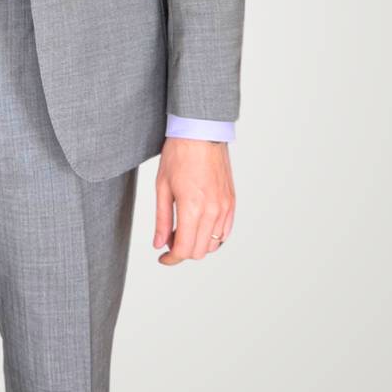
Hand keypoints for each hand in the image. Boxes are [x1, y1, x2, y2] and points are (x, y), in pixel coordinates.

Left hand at [154, 138, 235, 265]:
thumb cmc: (179, 154)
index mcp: (192, 208)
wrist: (201, 132)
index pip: (184, 249)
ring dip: (197, 244)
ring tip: (182, 230)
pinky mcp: (231, 202)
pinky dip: (212, 236)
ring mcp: (225, 207)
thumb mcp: (162, 187)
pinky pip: (225, 231)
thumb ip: (162, 220)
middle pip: (199, 251)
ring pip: (214, 244)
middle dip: (182, 252)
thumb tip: (160, 244)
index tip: (163, 258)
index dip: (171, 259)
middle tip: (169, 240)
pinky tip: (199, 226)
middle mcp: (212, 211)